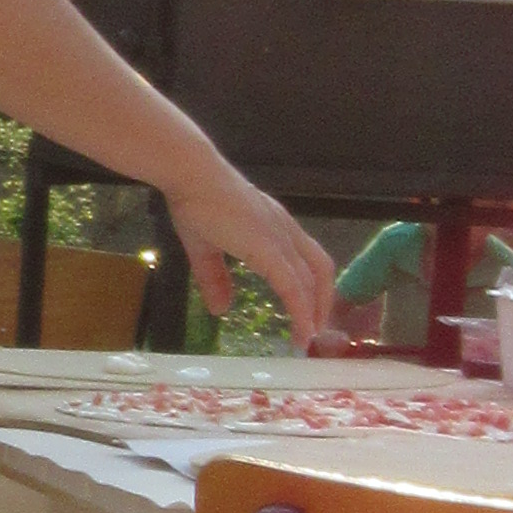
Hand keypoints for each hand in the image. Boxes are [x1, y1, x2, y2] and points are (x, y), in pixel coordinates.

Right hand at [166, 158, 338, 350]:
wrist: (191, 175)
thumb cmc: (195, 201)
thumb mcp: (204, 247)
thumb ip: (214, 278)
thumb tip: (220, 309)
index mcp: (274, 225)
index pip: (307, 258)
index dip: (312, 286)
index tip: (308, 311)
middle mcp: (285, 230)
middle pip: (320, 269)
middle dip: (321, 302)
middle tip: (314, 330)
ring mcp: (280, 237)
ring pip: (312, 280)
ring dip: (314, 311)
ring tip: (309, 337)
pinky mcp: (269, 248)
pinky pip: (293, 286)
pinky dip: (301, 311)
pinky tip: (301, 330)